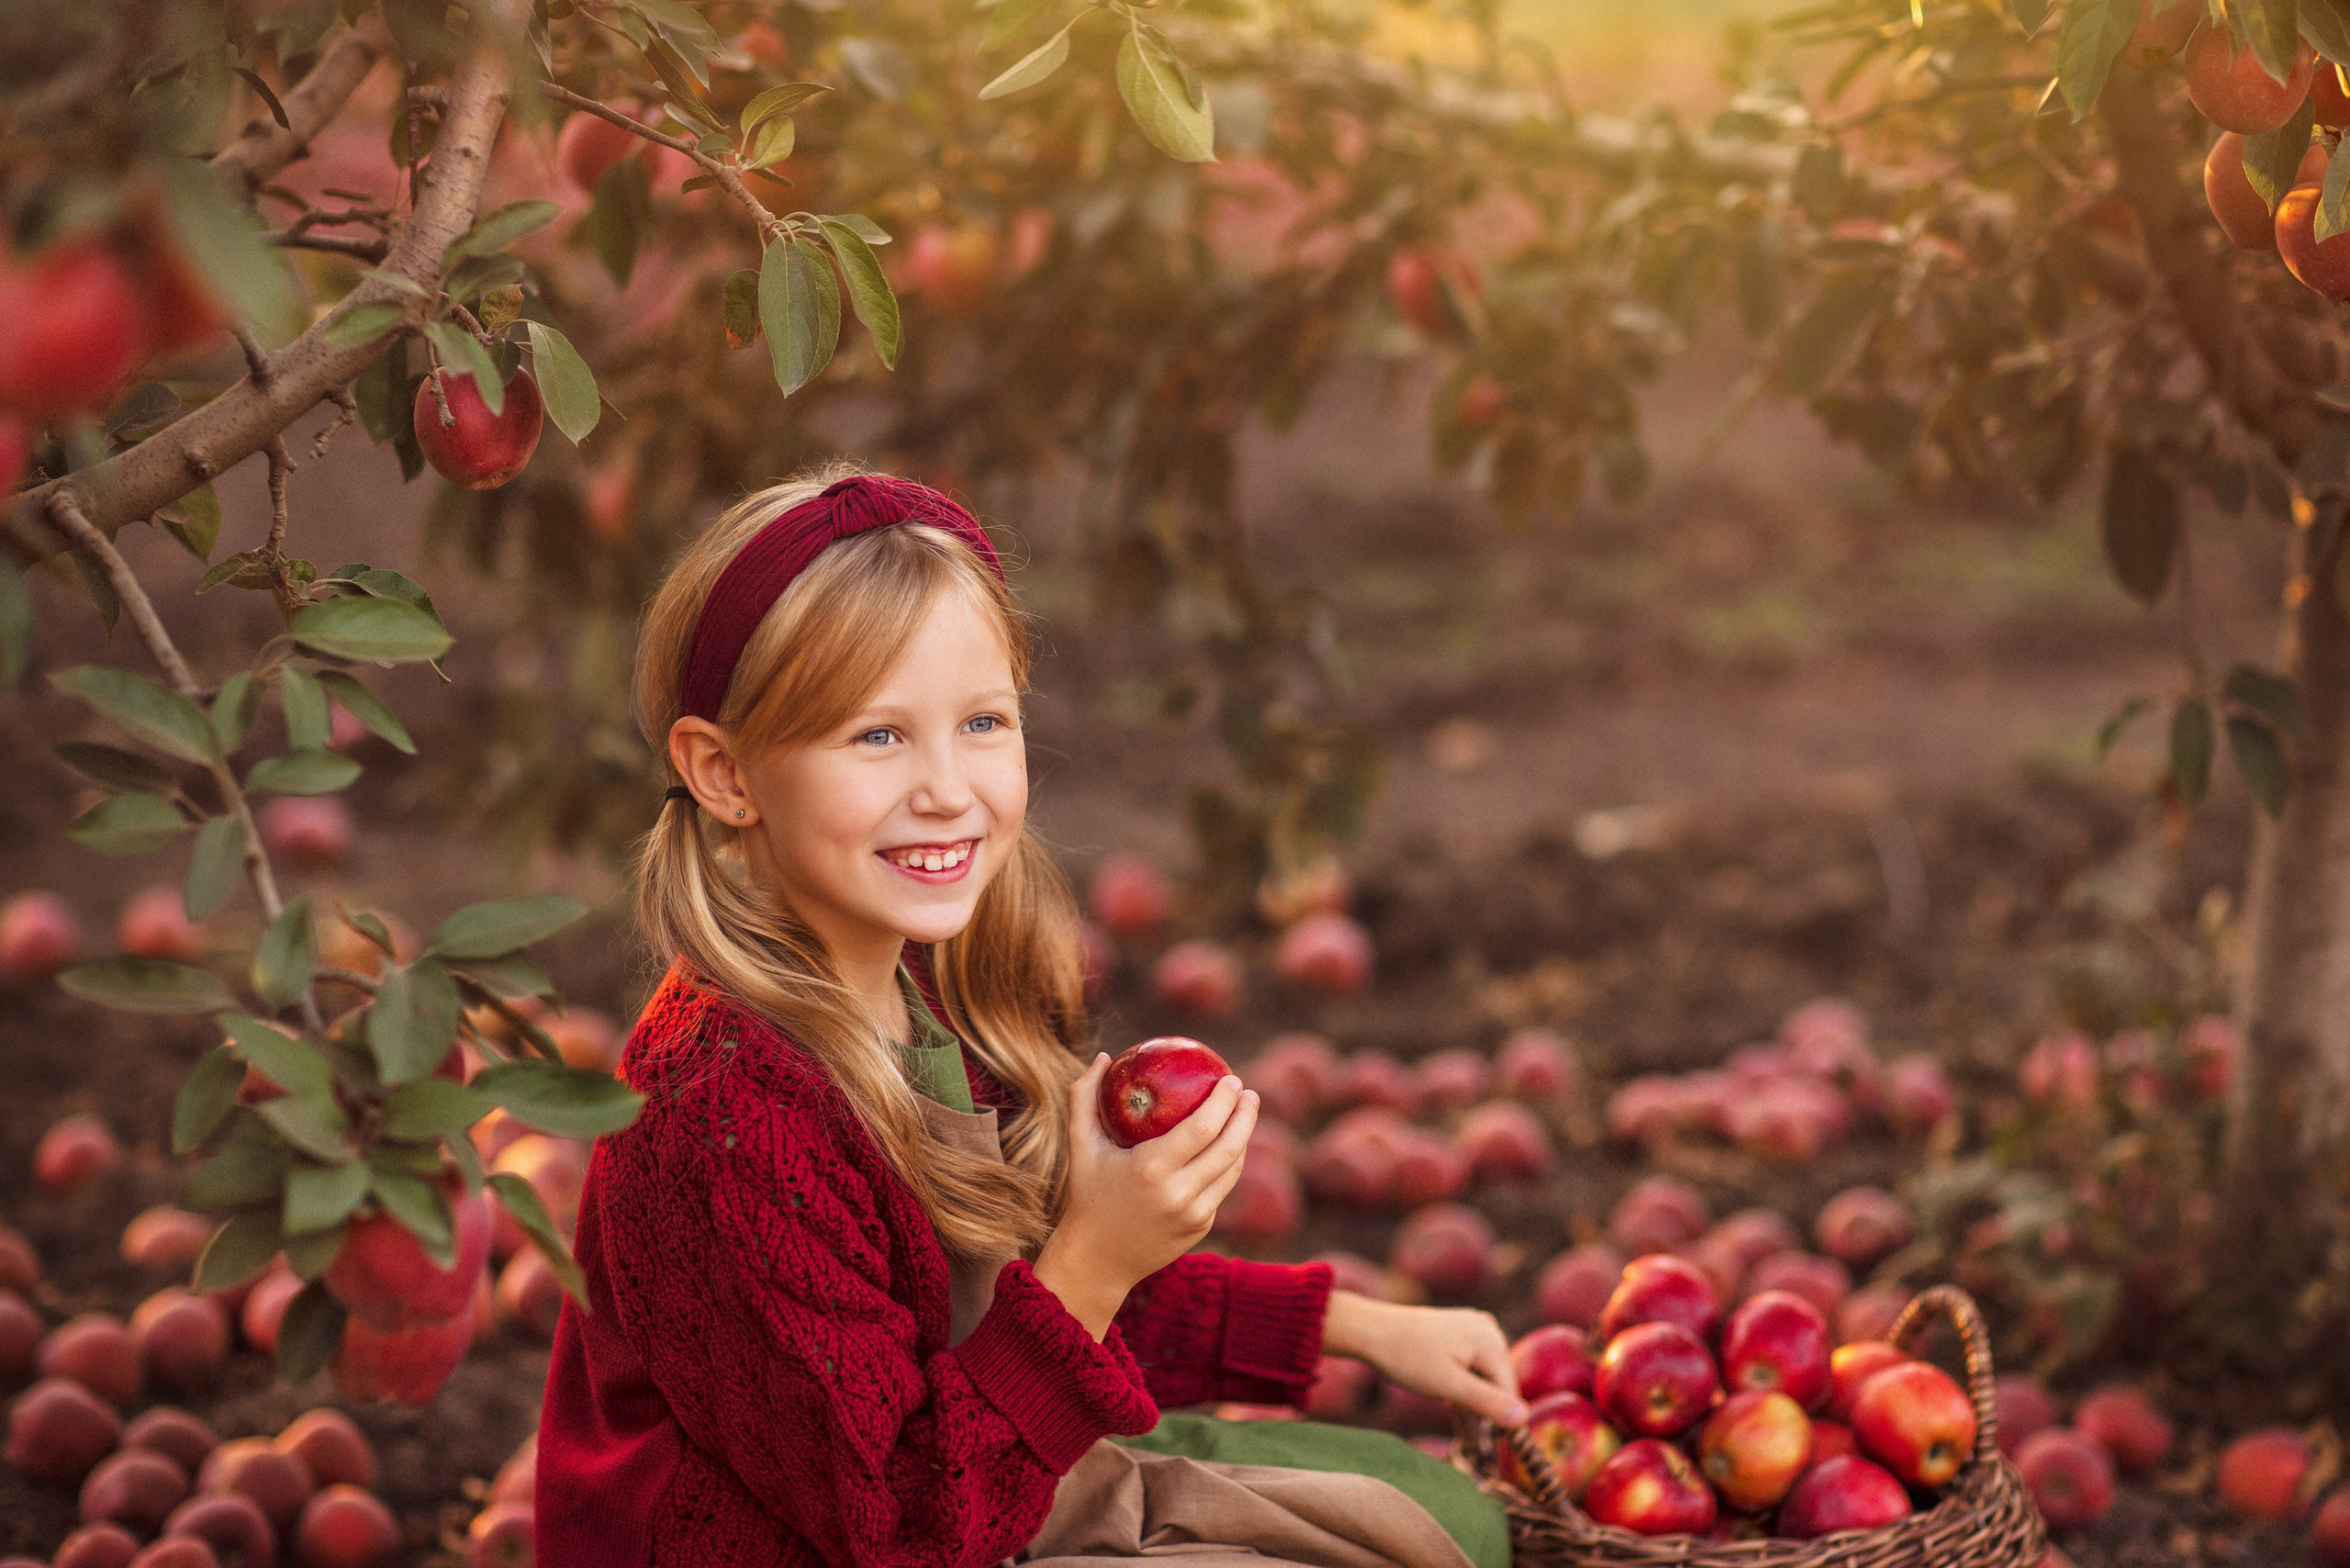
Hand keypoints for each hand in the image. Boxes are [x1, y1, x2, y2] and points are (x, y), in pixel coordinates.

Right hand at [1032, 1053, 1257, 1338]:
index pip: (1203, 1128)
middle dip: (1247, 1114)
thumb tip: (1103, 1055)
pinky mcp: (1202, 1227)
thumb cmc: (1087, 1194)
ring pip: (1233, 1168)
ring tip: (1245, 1111)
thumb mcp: (1080, 1145)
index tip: (1231, 1078)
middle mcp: (1179, 1193)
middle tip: (1248, 1091)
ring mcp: (1195, 1214)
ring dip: (1245, 1137)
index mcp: (1151, 1169)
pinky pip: (1222, 1187)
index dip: (1224, 1101)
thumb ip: (1083, 1097)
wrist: (1097, 1260)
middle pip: (1230, 1146)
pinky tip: (1229, 1143)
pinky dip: (1229, 1162)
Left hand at [1320, 1290, 1526, 1426]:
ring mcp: (1471, 1328)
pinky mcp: (1457, 1333)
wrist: (1370, 1331)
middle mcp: (1486, 1328)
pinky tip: (1454, 1407)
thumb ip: (1488, 1402)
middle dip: (1484, 1410)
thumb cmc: (1408, 1358)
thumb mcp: (1450, 1386)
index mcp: (1490, 1338)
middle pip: (1496, 1381)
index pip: (1508, 1388)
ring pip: (1482, 1376)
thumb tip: (1524, 1419)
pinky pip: (1469, 1366)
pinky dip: (1462, 1387)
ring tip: (1465, 1434)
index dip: (1500, 1418)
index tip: (1490, 1446)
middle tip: (1474, 1445)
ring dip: (1472, 1402)